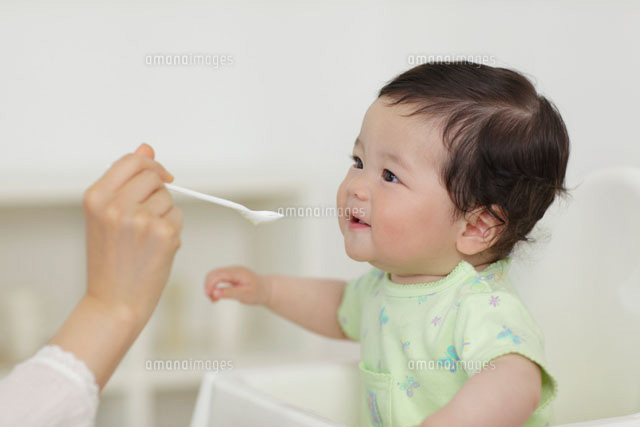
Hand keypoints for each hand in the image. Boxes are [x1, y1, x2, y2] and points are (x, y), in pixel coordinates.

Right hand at [83, 143, 182, 324]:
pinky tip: (156, 249)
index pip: (132, 160)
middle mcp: (116, 205)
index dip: (150, 164)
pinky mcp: (164, 233)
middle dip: (157, 192)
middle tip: (146, 219)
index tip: (160, 176)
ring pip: (168, 198)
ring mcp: (141, 219)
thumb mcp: (106, 216)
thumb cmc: (110, 261)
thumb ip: (125, 180)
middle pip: (154, 176)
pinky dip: (173, 230)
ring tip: (146, 239)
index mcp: (96, 197)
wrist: (114, 302)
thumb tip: (147, 146)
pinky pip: (178, 217)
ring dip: (164, 214)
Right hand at [204, 266, 271, 305]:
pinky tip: (216, 298)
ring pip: (214, 276)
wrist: (267, 290)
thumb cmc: (258, 292)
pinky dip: (214, 288)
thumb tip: (214, 292)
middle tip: (210, 298)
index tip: (208, 295)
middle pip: (214, 273)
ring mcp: (232, 273)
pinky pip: (218, 280)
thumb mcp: (245, 295)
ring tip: (213, 300)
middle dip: (208, 285)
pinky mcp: (231, 277)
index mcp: (237, 272)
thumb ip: (229, 293)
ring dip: (210, 287)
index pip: (218, 274)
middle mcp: (233, 270)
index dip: (210, 284)